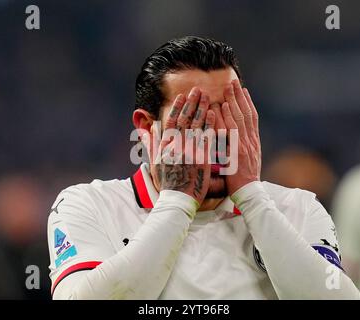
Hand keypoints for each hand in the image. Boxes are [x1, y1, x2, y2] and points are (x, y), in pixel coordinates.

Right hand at [155, 87, 214, 204]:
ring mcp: (190, 151)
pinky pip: (206, 137)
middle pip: (185, 119)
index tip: (182, 96)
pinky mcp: (201, 158)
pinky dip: (210, 124)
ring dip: (202, 109)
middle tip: (198, 90)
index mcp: (166, 145)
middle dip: (192, 103)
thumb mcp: (155, 161)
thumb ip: (151, 143)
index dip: (178, 107)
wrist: (178, 199)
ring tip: (207, 96)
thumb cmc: (167, 181)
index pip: (172, 121)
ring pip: (196, 125)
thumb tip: (145, 129)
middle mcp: (177, 145)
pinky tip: (214, 113)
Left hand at [222, 79, 261, 194]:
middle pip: (246, 113)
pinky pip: (229, 132)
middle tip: (234, 82)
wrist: (249, 193)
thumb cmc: (245, 181)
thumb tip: (238, 140)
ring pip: (239, 118)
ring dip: (233, 101)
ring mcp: (244, 145)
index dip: (247, 103)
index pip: (252, 118)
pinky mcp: (236, 152)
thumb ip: (243, 149)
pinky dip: (225, 119)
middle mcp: (251, 141)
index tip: (243, 91)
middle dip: (240, 96)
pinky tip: (219, 108)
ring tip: (227, 87)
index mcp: (254, 142)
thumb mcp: (248, 161)